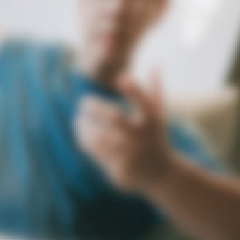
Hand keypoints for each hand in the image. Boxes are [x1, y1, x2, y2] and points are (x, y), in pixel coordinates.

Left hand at [74, 73, 171, 192]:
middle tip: (82, 102)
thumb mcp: (159, 116)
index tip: (120, 77)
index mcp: (152, 122)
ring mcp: (131, 155)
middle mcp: (142, 138)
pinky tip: (81, 134)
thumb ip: (155, 91)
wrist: (161, 174)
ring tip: (78, 120)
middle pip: (114, 118)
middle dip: (94, 107)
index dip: (133, 89)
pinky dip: (85, 142)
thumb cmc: (155, 137)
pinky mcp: (120, 169)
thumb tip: (156, 64)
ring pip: (99, 137)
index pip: (143, 102)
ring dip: (84, 127)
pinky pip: (96, 154)